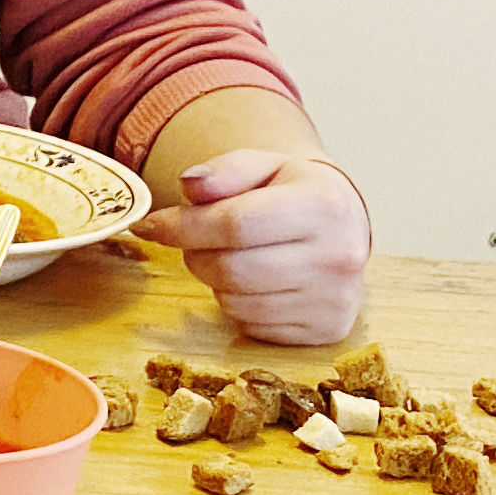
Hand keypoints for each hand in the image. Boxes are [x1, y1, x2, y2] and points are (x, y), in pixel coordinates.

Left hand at [136, 149, 368, 344]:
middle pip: (231, 269)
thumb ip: (224, 171)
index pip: (235, 224)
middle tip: (193, 240)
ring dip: (215, 281)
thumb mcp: (264, 165)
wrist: (344, 225)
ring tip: (230, 256)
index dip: (183, 227)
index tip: (151, 225)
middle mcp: (337, 256)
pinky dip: (238, 305)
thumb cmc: (296, 193)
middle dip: (195, 254)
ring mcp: (334, 299)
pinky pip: (253, 326)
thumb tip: (189, 185)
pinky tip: (254, 281)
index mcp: (324, 206)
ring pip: (236, 303)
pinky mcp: (326, 329)